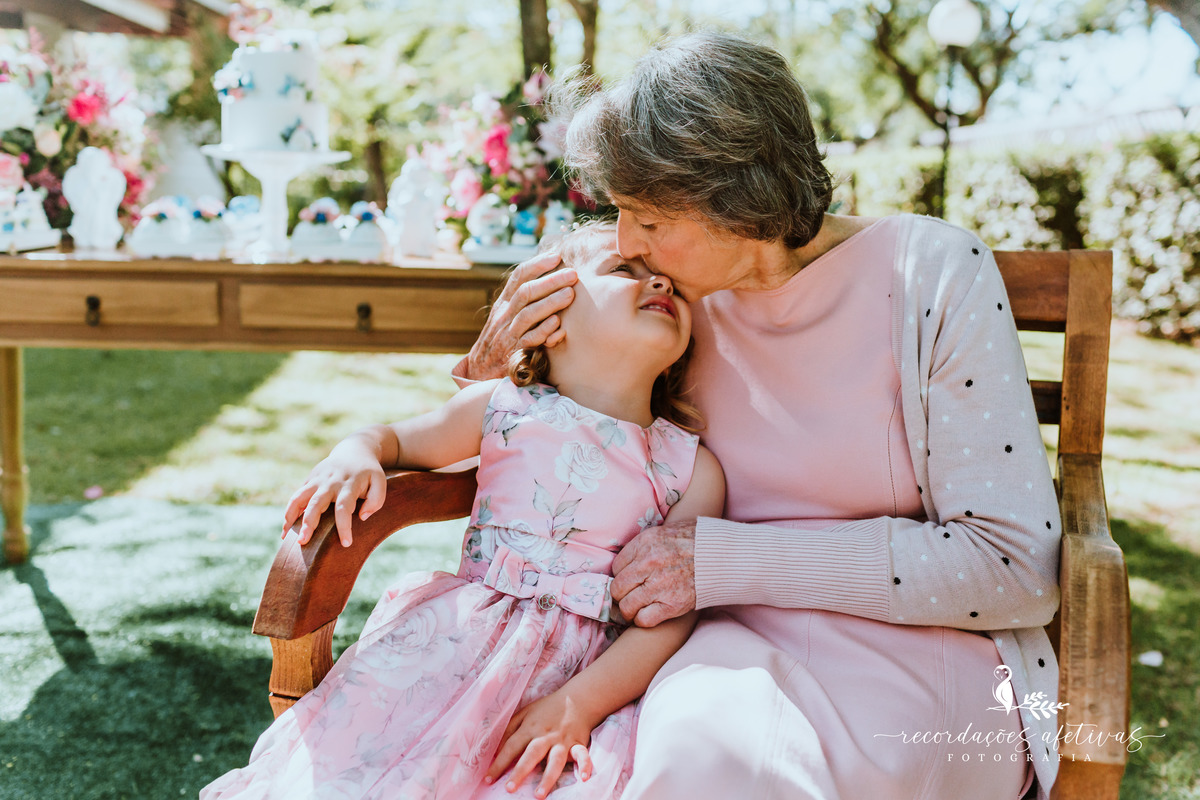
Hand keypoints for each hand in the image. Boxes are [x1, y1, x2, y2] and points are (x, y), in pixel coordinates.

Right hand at [282, 440, 386, 546]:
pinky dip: (289, 512)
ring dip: (291, 517)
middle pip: (316, 504)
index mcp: (349, 484)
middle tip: (303, 542)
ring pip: (299, 498)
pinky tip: (287, 530)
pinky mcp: (309, 480)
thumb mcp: (379, 482)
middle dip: (309, 523)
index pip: (344, 507)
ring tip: (286, 537)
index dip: (344, 526)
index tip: (346, 543)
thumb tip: (361, 517)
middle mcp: (330, 482)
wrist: (354, 450)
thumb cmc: (368, 473)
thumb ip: (376, 500)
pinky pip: (296, 497)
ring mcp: (317, 480)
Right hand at [464, 252, 576, 380]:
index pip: (518, 277)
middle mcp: (504, 316)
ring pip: (528, 313)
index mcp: (503, 303)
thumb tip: (548, 279)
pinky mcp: (514, 353)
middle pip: (526, 292)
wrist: (481, 372)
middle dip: (550, 280)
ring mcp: (508, 334)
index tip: (556, 256)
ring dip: (550, 302)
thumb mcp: (506, 316)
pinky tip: (558, 323)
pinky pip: (529, 339)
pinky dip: (543, 330)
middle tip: (572, 274)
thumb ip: (523, 300)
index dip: (537, 264)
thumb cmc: (501, 340)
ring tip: (570, 294)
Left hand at [486, 689, 597, 797]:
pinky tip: (584, 778)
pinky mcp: (578, 743)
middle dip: (520, 771)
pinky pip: (582, 755)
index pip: (511, 746)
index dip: (499, 763)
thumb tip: (495, 748)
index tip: (487, 779)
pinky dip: (585, 766)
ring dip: (547, 777)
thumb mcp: (525, 713)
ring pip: (555, 760)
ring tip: (539, 795)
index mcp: (530, 728)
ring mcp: (562, 741)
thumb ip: (510, 729)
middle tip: (509, 789)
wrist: (576, 699)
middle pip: (531, 754)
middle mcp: (545, 736)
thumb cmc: (547, 709)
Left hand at [610, 521, 697, 626]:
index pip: (616, 567)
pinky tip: (648, 614)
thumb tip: (627, 561)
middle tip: (629, 596)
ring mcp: (659, 585)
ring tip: (636, 608)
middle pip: (617, 588)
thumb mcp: (665, 531)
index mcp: (645, 543)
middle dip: (621, 595)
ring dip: (629, 610)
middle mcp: (648, 564)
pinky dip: (643, 620)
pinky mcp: (672, 604)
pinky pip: (644, 620)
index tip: (629, 579)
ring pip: (627, 606)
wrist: (724, 555)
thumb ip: (644, 546)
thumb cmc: (696, 541)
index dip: (622, 575)